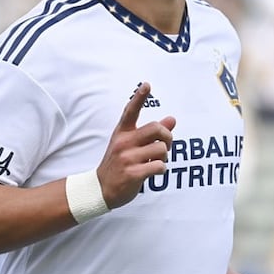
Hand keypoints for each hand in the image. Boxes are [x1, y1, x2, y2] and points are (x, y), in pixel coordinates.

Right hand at [96, 82, 176, 208]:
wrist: (101, 189)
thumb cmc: (120, 164)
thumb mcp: (131, 145)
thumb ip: (152, 133)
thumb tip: (172, 119)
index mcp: (122, 133)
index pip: (130, 111)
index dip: (139, 97)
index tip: (147, 85)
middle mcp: (123, 142)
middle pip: (155, 129)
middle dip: (167, 137)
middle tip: (166, 145)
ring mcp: (127, 158)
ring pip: (161, 149)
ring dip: (164, 157)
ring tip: (156, 162)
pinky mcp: (132, 174)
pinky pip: (159, 166)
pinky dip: (161, 169)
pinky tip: (154, 172)